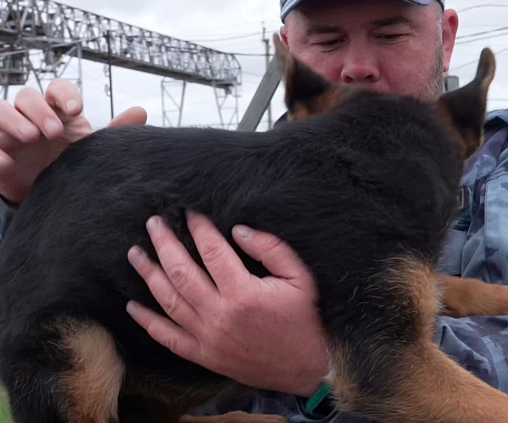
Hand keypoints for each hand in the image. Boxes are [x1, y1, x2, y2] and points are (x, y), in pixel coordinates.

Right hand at [0, 80, 146, 202]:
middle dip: (39, 109)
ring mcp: (9, 133)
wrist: (54, 197)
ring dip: (12, 119)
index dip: (64, 94)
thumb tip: (141, 110)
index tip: (77, 110)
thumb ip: (115, 131)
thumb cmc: (73, 164)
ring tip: (31, 137)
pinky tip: (6, 161)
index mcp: (58, 112)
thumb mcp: (93, 149)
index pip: (57, 89)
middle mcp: (30, 117)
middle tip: (54, 132)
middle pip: (25, 96)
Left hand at [126, 212, 328, 395]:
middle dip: (164, 243)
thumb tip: (239, 231)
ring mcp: (207, 337)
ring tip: (135, 253)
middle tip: (153, 223)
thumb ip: (271, 249)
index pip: (212, 251)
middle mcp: (219, 314)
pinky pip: (167, 337)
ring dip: (148, 275)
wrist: (304, 366)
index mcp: (243, 293)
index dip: (198, 228)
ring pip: (168, 300)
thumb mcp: (300, 277)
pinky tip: (132, 306)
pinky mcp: (203, 355)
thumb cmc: (302, 319)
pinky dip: (147, 322)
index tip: (189, 212)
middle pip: (181, 272)